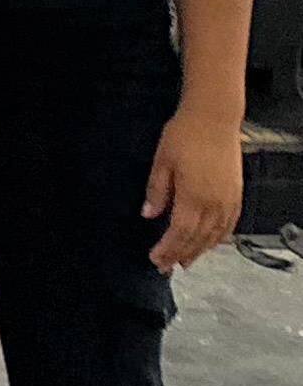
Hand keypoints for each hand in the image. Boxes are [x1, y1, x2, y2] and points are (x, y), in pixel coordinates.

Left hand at [146, 106, 244, 269]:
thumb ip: (156, 191)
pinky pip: (228, 226)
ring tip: (185, 261)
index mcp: (194, 197)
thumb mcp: (162, 161)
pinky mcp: (236, 196)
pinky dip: (217, 239)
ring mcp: (228, 201)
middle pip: (197, 239)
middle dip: (180, 254)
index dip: (167, 249)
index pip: (179, 233)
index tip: (155, 259)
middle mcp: (215, 204)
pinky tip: (209, 243)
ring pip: (214, 236)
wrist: (214, 119)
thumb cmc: (185, 135)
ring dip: (199, 251)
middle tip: (165, 266)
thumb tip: (148, 214)